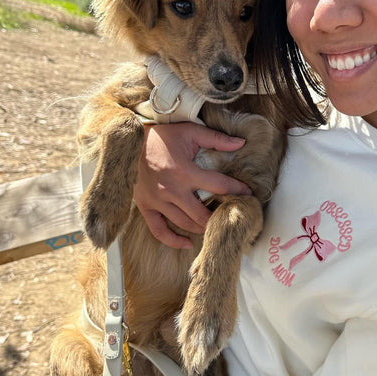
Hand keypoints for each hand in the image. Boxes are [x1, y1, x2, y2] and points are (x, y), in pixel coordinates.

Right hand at [134, 122, 251, 247]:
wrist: (128, 141)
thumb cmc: (162, 136)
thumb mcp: (190, 132)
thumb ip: (216, 138)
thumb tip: (241, 143)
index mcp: (185, 172)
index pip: (219, 185)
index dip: (238, 190)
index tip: (248, 194)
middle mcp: (172, 190)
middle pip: (203, 214)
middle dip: (220, 217)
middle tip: (232, 216)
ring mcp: (158, 201)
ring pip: (185, 224)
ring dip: (202, 227)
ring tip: (215, 225)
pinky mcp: (146, 207)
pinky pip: (159, 230)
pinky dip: (173, 240)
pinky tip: (187, 243)